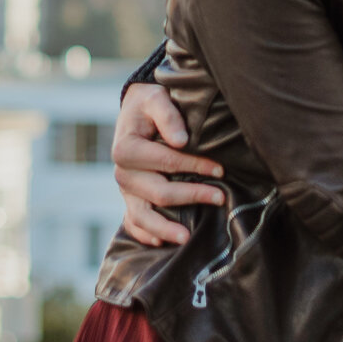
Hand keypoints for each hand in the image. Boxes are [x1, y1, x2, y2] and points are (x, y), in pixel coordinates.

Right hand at [112, 83, 224, 246]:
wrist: (134, 111)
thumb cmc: (149, 104)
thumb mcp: (156, 98)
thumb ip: (168, 115)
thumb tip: (181, 141)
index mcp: (126, 148)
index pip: (166, 161)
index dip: (194, 166)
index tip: (220, 169)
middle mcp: (122, 173)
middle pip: (158, 192)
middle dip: (191, 196)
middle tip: (220, 198)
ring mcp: (125, 190)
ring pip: (141, 216)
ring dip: (164, 229)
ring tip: (187, 238)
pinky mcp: (129, 198)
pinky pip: (133, 222)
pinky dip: (145, 235)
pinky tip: (161, 243)